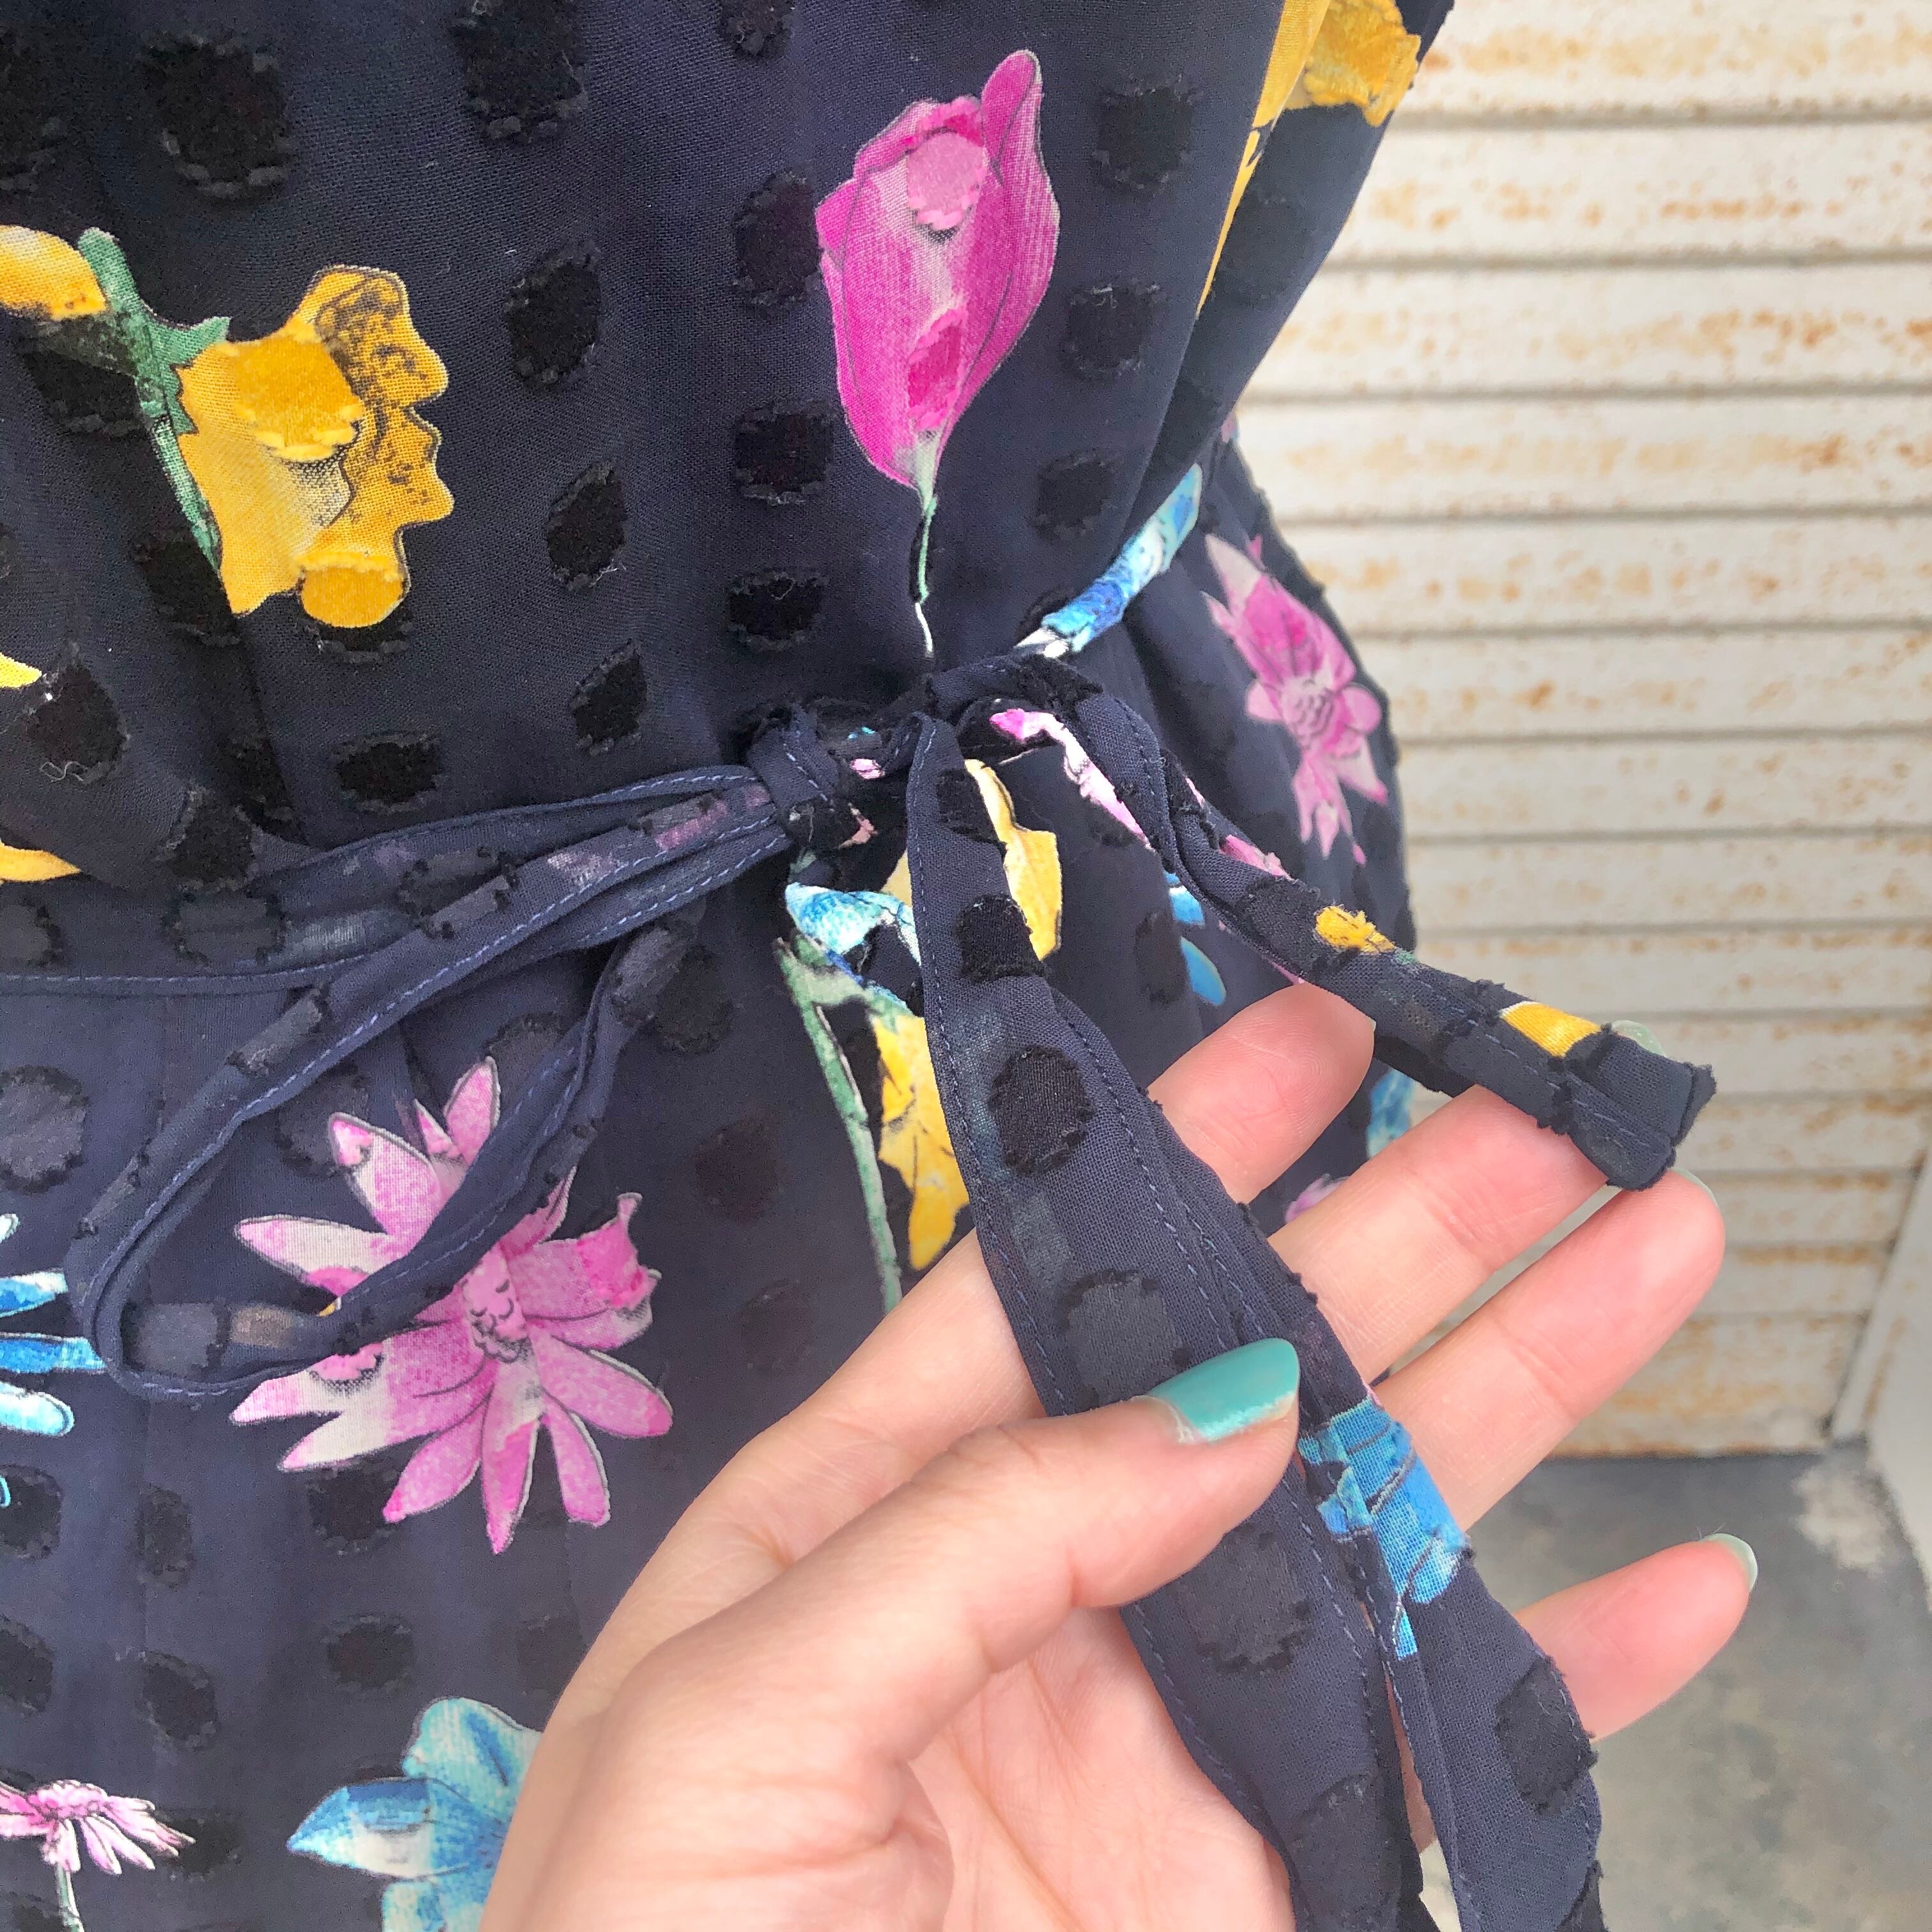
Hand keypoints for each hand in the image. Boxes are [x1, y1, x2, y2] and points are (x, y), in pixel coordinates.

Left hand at [481, 985, 1747, 1929]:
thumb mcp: (739, 1710)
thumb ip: (972, 1538)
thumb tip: (1218, 1406)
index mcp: (874, 1512)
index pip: (1048, 1284)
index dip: (1182, 1156)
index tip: (1309, 1039)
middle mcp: (1041, 1588)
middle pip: (1245, 1369)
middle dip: (1393, 1234)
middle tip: (1530, 1113)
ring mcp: (1167, 1724)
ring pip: (1372, 1520)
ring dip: (1515, 1386)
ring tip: (1644, 1247)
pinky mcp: (1268, 1872)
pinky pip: (1443, 1752)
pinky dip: (1571, 1675)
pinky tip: (1677, 1587)